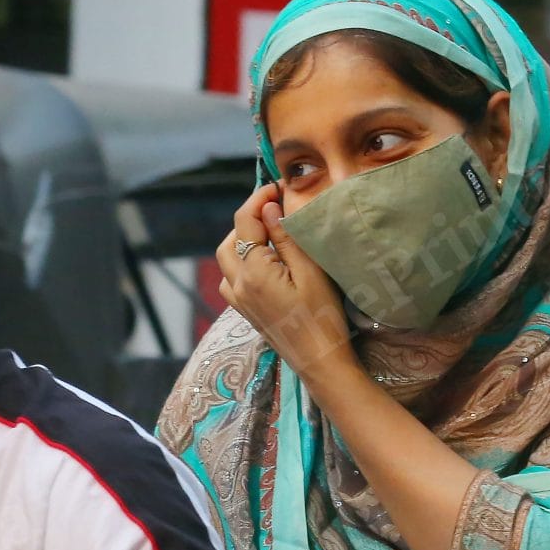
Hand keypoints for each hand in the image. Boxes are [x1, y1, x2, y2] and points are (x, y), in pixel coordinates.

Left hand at [215, 184, 354, 380]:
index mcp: (252, 272)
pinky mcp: (244, 311)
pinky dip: (243, 261)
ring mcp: (237, 300)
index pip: (244, 222)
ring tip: (271, 232)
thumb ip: (285, 239)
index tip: (278, 188)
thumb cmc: (323, 317)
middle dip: (248, 219)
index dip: (259, 198)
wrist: (320, 361)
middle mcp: (236, 285)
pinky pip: (231, 278)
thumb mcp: (310, 272)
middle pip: (230, 239)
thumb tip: (268, 209)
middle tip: (275, 209)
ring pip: (227, 259)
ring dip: (243, 239)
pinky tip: (265, 261)